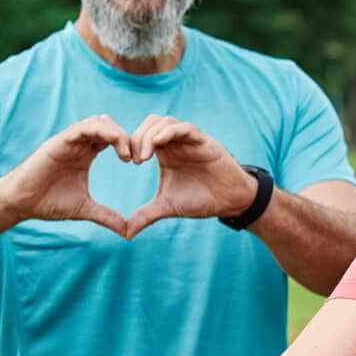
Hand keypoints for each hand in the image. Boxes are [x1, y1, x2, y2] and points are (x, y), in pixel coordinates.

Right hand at [0, 115, 130, 236]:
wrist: (20, 203)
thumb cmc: (48, 203)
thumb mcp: (85, 209)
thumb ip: (106, 216)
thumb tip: (127, 232)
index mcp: (86, 154)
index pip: (113, 139)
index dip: (129, 146)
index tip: (140, 162)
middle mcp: (78, 144)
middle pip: (109, 126)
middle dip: (128, 138)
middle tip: (138, 158)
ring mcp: (68, 141)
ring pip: (99, 122)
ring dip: (118, 133)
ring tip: (127, 154)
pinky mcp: (58, 142)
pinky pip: (83, 128)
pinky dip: (103, 132)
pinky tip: (115, 147)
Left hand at [124, 116, 255, 238]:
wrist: (229, 202)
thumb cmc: (200, 200)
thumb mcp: (167, 207)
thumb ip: (145, 216)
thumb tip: (126, 234)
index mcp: (166, 153)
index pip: (142, 135)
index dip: (131, 143)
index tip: (128, 161)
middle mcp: (176, 143)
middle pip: (151, 123)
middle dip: (138, 137)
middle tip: (135, 159)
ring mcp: (190, 140)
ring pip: (166, 122)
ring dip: (150, 134)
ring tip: (144, 155)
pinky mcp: (204, 142)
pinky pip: (185, 128)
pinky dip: (169, 132)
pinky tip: (158, 144)